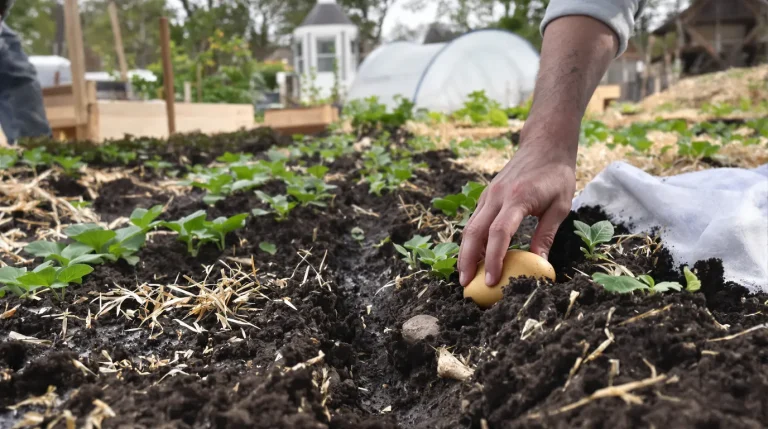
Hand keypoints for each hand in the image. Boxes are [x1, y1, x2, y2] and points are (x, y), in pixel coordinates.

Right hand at [457, 134, 575, 286]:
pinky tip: (473, 256)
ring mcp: (489, 194)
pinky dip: (470, 240)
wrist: (544, 145)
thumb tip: (540, 265)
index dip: (493, 258)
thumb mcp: (560, 206)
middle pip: (474, 231)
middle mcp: (497, 196)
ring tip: (465, 275)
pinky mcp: (486, 195)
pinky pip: (474, 220)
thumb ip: (546, 235)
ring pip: (469, 226)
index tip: (491, 280)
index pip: (499, 233)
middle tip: (466, 285)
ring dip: (464, 252)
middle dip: (468, 260)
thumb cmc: (556, 175)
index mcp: (517, 198)